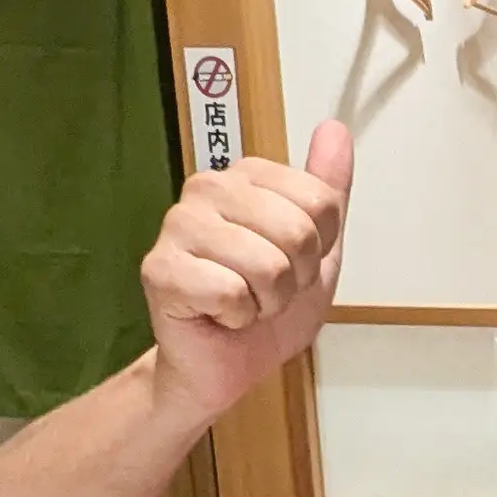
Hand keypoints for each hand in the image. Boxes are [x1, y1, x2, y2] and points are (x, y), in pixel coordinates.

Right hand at [141, 120, 351, 426]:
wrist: (225, 366)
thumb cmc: (264, 308)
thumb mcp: (317, 250)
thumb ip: (328, 191)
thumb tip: (335, 130)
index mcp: (246, 178)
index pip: (321, 201)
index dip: (319, 248)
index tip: (292, 263)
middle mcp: (207, 189)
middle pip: (297, 231)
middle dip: (294, 277)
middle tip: (267, 290)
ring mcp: (178, 225)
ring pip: (266, 265)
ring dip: (267, 301)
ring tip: (245, 303)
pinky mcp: (160, 268)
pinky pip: (231, 293)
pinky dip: (238, 317)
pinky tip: (219, 315)